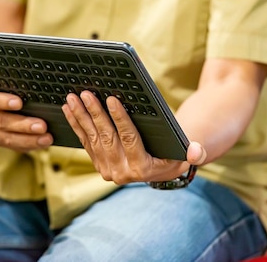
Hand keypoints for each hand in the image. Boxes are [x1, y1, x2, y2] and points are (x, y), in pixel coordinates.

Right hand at [0, 75, 52, 151]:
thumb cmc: (0, 79)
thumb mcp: (3, 74)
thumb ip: (14, 79)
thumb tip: (37, 83)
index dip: (2, 101)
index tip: (19, 103)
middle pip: (0, 121)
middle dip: (22, 125)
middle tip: (42, 126)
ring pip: (6, 138)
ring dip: (28, 140)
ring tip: (47, 138)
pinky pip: (12, 145)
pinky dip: (28, 145)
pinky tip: (42, 142)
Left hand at [62, 91, 205, 184]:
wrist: (162, 168)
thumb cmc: (174, 153)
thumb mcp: (185, 153)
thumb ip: (194, 152)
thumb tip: (197, 151)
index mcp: (142, 169)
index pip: (129, 139)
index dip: (120, 118)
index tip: (112, 99)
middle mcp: (122, 172)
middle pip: (106, 137)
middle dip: (95, 113)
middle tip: (86, 94)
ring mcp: (107, 169)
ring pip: (91, 138)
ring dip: (80, 116)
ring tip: (73, 98)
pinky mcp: (98, 163)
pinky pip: (84, 141)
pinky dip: (76, 123)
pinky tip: (68, 109)